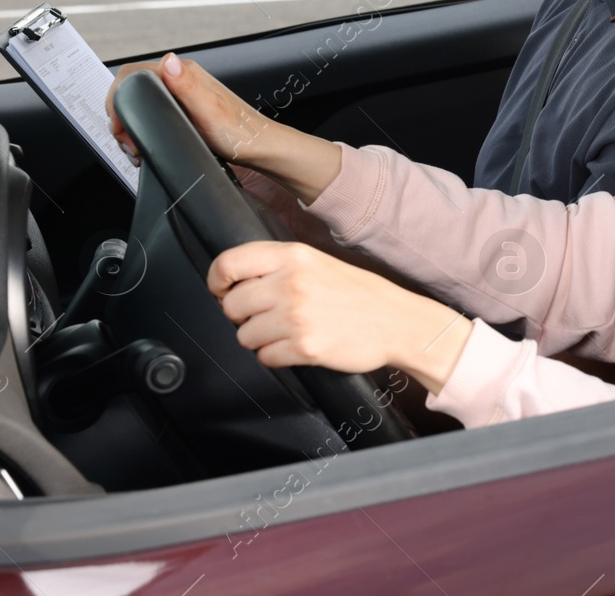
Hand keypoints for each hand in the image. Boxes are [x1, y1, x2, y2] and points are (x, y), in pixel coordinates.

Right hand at [107, 53, 268, 161]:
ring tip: (138, 146)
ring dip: (132, 125)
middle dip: (122, 115)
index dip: (118, 98)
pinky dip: (145, 128)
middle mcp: (182, 79)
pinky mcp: (184, 109)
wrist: (259, 149)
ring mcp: (183, 94)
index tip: (121, 125)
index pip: (132, 74)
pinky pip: (153, 112)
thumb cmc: (238, 133)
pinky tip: (150, 143)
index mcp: (184, 73)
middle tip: (130, 141)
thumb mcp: (208, 110)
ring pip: (142, 102)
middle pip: (133, 89)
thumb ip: (186, 85)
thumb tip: (168, 61)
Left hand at [208, 241, 471, 394]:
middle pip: (231, 305)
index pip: (228, 263)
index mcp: (293, 256)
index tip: (221, 291)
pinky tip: (297, 346)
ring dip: (259, 339)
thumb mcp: (318, 262)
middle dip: (242, 316)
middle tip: (265, 316)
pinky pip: (265, 357)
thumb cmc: (358, 294)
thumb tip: (235, 282)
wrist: (397, 322)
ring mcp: (297, 316)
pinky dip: (276, 356)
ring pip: (244, 335)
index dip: (217, 281)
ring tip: (286, 331)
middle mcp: (291, 283)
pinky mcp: (305, 347)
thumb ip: (278, 266)